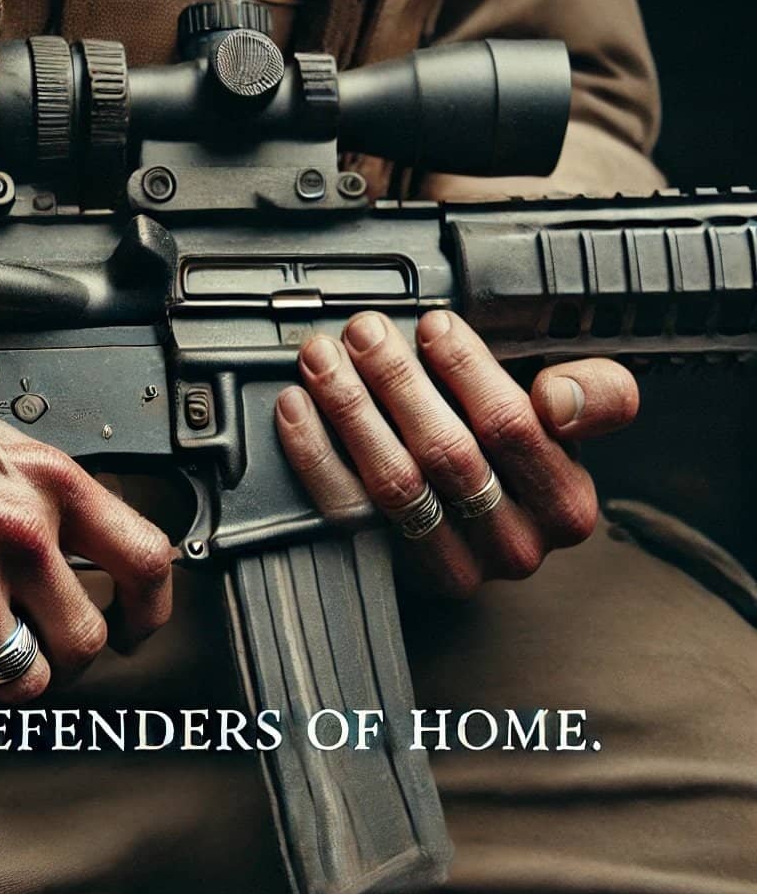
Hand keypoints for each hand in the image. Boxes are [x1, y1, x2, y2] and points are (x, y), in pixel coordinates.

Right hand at [0, 299, 171, 714]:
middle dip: (65, 661)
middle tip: (41, 653)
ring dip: (8, 687)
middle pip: (85, 642)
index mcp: (49, 483)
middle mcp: (17, 534)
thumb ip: (49, 494)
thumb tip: (90, 539)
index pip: (145, 560)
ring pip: (25, 683)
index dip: (151, 611)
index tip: (134, 629)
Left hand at [275, 310, 637, 597]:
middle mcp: (512, 545)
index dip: (467, 370)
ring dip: (351, 410)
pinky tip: (298, 408)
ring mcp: (450, 565)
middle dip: (398, 382)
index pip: (512, 427)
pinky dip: (315, 453)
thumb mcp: (574, 423)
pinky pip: (346, 508)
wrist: (483, 529)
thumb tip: (558, 399)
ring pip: (393, 482)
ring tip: (325, 359)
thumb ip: (596, 395)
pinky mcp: (393, 569)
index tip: (433, 325)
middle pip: (447, 453)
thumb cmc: (520, 458)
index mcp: (565, 506)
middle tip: (366, 332)